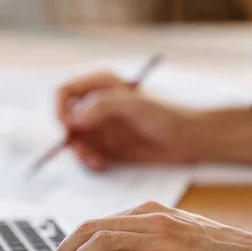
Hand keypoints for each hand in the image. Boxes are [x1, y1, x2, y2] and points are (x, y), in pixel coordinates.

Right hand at [56, 71, 251, 170]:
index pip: (65, 92)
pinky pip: (86, 153)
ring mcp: (101, 126)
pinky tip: (101, 165)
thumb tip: (74, 119)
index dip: (61, 110)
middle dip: (69, 136)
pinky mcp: (108, 146)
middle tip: (83, 151)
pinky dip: (88, 161)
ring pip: (73, 139)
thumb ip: (103, 106)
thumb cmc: (169, 115)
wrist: (191, 139)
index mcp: (102, 85)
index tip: (69, 127)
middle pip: (66, 118)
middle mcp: (97, 104)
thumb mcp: (136, 105)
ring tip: (95, 162)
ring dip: (79, 152)